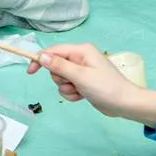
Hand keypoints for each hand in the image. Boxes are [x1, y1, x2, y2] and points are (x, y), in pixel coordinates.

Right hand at [26, 43, 155, 124]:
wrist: (124, 104)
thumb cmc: (106, 88)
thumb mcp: (80, 76)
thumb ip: (60, 66)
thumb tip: (41, 56)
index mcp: (81, 50)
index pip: (53, 50)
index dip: (40, 59)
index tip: (30, 71)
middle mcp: (80, 58)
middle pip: (55, 66)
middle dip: (60, 78)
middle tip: (73, 83)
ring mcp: (81, 70)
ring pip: (60, 78)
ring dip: (66, 88)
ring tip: (80, 91)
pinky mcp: (82, 82)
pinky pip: (67, 86)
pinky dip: (72, 93)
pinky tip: (83, 96)